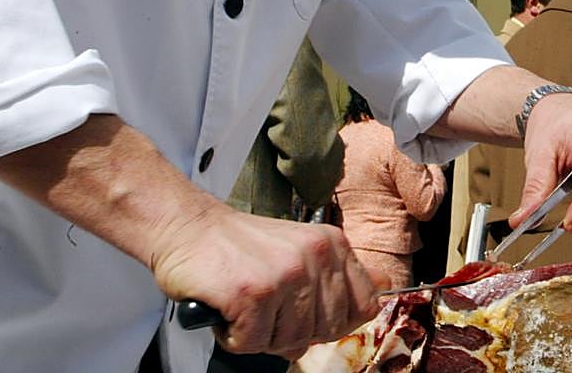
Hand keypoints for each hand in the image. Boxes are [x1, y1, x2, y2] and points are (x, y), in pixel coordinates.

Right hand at [150, 204, 385, 357]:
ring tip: (244, 306)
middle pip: (325, 330)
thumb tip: (384, 288)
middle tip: (265, 309)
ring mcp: (285, 274)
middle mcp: (315, 256)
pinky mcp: (253, 293)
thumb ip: (340, 272)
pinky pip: (253, 343)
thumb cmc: (240, 245)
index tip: (307, 314)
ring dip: (260, 335)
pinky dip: (234, 337)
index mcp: (332, 245)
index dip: (333, 322)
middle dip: (292, 332)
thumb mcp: (302, 248)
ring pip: (290, 341)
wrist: (187, 228)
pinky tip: (227, 311)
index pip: (363, 305)